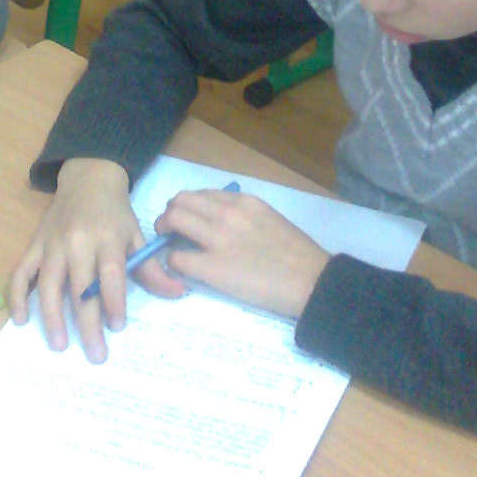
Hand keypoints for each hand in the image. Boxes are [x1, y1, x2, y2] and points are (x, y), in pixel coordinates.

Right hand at [8, 159, 184, 361]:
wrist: (88, 178)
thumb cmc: (115, 213)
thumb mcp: (137, 235)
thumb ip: (151, 268)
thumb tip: (178, 293)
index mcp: (107, 238)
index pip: (110, 273)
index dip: (114, 300)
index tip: (118, 326)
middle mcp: (77, 242)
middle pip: (80, 287)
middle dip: (87, 323)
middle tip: (95, 354)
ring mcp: (52, 244)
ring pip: (48, 284)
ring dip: (52, 316)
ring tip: (59, 345)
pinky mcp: (34, 244)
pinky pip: (20, 272)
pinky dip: (17, 296)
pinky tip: (21, 319)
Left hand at [153, 188, 330, 320]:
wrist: (311, 282)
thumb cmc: (298, 255)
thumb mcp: (270, 219)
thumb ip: (244, 216)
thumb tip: (221, 222)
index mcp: (244, 202)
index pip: (201, 195)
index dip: (188, 206)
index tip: (188, 219)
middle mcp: (227, 214)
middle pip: (180, 202)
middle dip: (169, 214)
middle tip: (171, 230)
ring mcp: (218, 240)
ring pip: (173, 221)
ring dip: (164, 232)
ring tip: (169, 245)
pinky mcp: (212, 268)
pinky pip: (177, 258)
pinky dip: (173, 262)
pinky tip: (181, 269)